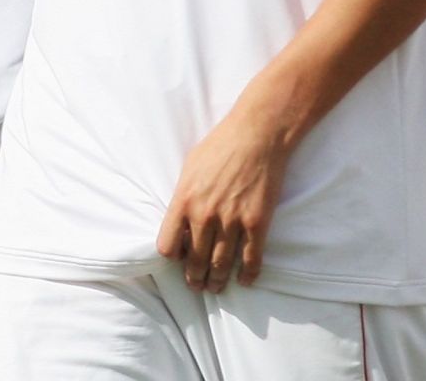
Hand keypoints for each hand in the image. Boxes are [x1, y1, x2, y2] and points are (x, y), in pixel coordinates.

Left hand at [158, 95, 292, 294]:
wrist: (256, 136)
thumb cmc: (219, 146)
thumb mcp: (189, 168)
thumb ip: (183, 195)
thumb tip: (180, 219)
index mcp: (183, 200)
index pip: (168, 244)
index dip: (172, 256)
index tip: (178, 258)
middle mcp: (205, 216)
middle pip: (195, 260)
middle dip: (194, 277)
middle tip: (196, 286)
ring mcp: (232, 222)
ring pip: (221, 265)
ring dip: (217, 281)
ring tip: (215, 288)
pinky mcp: (257, 224)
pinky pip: (251, 259)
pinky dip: (248, 275)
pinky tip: (245, 280)